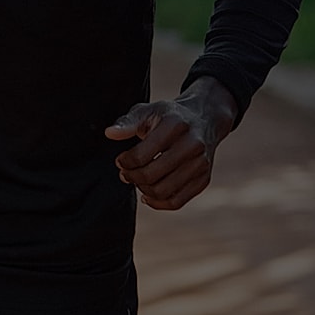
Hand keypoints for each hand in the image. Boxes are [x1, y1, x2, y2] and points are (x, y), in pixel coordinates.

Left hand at [104, 77, 237, 210]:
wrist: (204, 120)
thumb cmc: (169, 117)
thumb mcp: (148, 111)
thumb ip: (128, 122)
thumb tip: (110, 134)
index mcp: (175, 125)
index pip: (141, 155)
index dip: (124, 162)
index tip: (120, 160)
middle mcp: (192, 145)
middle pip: (151, 176)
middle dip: (131, 177)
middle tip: (125, 173)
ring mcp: (201, 164)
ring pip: (163, 191)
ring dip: (143, 190)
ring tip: (137, 180)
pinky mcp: (204, 179)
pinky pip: (177, 202)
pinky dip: (158, 203)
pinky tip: (148, 194)